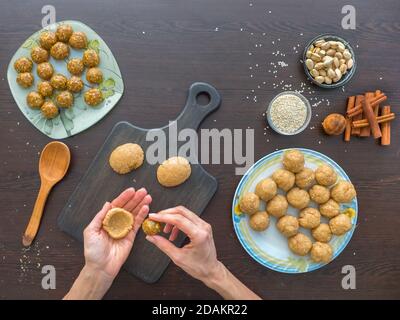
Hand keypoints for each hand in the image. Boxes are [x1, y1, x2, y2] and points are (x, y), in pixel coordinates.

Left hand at [83, 187, 151, 279]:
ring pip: (134, 213)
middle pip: (127, 207)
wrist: (101, 267)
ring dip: (141, 205)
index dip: (124, 197)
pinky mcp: (131, 236)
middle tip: (143, 191)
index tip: (131, 190)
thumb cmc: (93, 251)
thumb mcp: (91, 231)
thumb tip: (107, 203)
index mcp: (106, 220)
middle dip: (135, 199)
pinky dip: (142, 216)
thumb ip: (100, 216)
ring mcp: (124, 228)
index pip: (116, 205)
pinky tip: (146, 208)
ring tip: (148, 197)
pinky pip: (137, 224)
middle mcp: (116, 222)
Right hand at [146, 206, 260, 299]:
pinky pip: (188, 218)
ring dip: (172, 218)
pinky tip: (173, 233)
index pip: (178, 220)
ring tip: (165, 231)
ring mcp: (204, 225)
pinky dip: (178, 222)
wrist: (211, 270)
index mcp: (199, 235)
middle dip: (166, 214)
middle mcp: (203, 227)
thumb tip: (152, 237)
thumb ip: (163, 245)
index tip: (153, 217)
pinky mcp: (203, 226)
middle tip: (156, 220)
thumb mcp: (178, 257)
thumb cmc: (199, 267)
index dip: (163, 217)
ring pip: (185, 213)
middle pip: (182, 211)